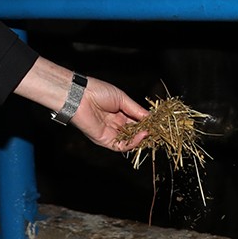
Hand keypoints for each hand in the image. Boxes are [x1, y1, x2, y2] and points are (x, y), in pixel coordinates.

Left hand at [15, 57, 150, 151]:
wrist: (80, 96)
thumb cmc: (98, 92)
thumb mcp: (122, 98)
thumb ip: (136, 110)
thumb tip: (150, 117)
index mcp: (119, 112)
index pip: (136, 121)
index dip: (146, 123)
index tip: (157, 122)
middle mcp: (115, 124)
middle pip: (134, 132)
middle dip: (146, 132)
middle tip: (157, 131)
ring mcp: (110, 133)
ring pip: (129, 141)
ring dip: (141, 138)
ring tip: (151, 132)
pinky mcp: (105, 140)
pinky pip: (121, 146)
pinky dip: (133, 142)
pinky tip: (142, 135)